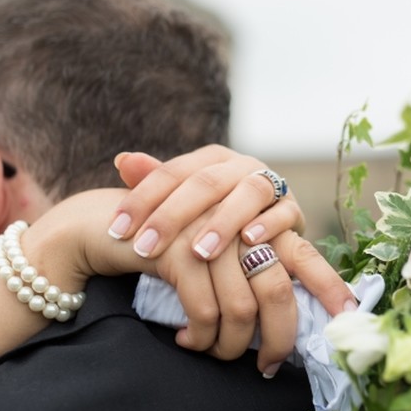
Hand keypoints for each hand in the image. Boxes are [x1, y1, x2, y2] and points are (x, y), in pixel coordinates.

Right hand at [27, 189, 307, 372]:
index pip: (305, 256)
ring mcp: (211, 235)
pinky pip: (205, 311)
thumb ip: (251, 281)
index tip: (350, 317)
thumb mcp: (215, 260)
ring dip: (229, 345)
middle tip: (266, 366)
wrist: (108, 226)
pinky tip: (187, 340)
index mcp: (258, 222)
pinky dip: (200, 336)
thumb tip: (285, 327)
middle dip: (278, 341)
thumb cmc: (170, 249)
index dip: (331, 286)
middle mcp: (241, 223)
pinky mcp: (180, 250)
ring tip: (213, 352)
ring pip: (243, 310)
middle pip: (279, 293)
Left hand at [109, 145, 303, 260]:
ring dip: (221, 223)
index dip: (142, 199)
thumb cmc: (217, 216)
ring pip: (245, 195)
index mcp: (209, 159)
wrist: (268, 230)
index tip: (117, 231)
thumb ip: (154, 180)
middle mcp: (239, 165)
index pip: (170, 172)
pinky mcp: (293, 208)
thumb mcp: (185, 201)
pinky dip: (267, 225)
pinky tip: (249, 240)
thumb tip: (122, 160)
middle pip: (204, 183)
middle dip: (172, 217)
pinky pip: (282, 212)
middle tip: (144, 247)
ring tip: (198, 252)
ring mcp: (269, 184)